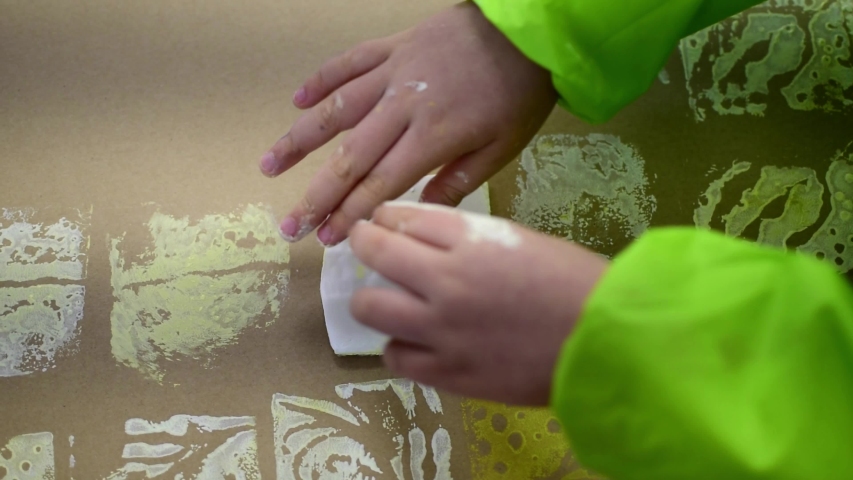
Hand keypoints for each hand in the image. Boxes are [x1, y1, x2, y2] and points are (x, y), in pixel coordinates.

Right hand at [259, 2, 556, 244]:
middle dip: (315, 196)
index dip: (348, 213)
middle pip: (349, 158)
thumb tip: (419, 211)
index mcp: (431, 137)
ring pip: (335, 110)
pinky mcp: (393, 45)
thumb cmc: (520, 93)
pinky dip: (321, 80)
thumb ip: (458, 181)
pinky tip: (297, 100)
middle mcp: (402, 107)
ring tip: (268, 165)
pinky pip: (348, 62)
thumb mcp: (502, 147)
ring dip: (299, 140)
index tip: (323, 238)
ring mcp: (393, 72)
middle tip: (289, 224)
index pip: (379, 184)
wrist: (527, 29)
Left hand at [348, 202, 608, 404]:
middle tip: (369, 249)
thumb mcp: (516, 239)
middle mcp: (445, 280)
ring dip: (372, 299)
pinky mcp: (447, 372)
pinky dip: (399, 346)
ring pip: (369, 307)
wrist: (606, 340)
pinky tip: (414, 341)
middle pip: (374, 252)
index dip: (385, 217)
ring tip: (387, 300)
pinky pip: (395, 356)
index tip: (382, 222)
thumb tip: (420, 240)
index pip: (401, 216)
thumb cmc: (572, 282)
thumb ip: (464, 238)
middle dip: (364, 243)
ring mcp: (441, 329)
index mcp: (469, 240)